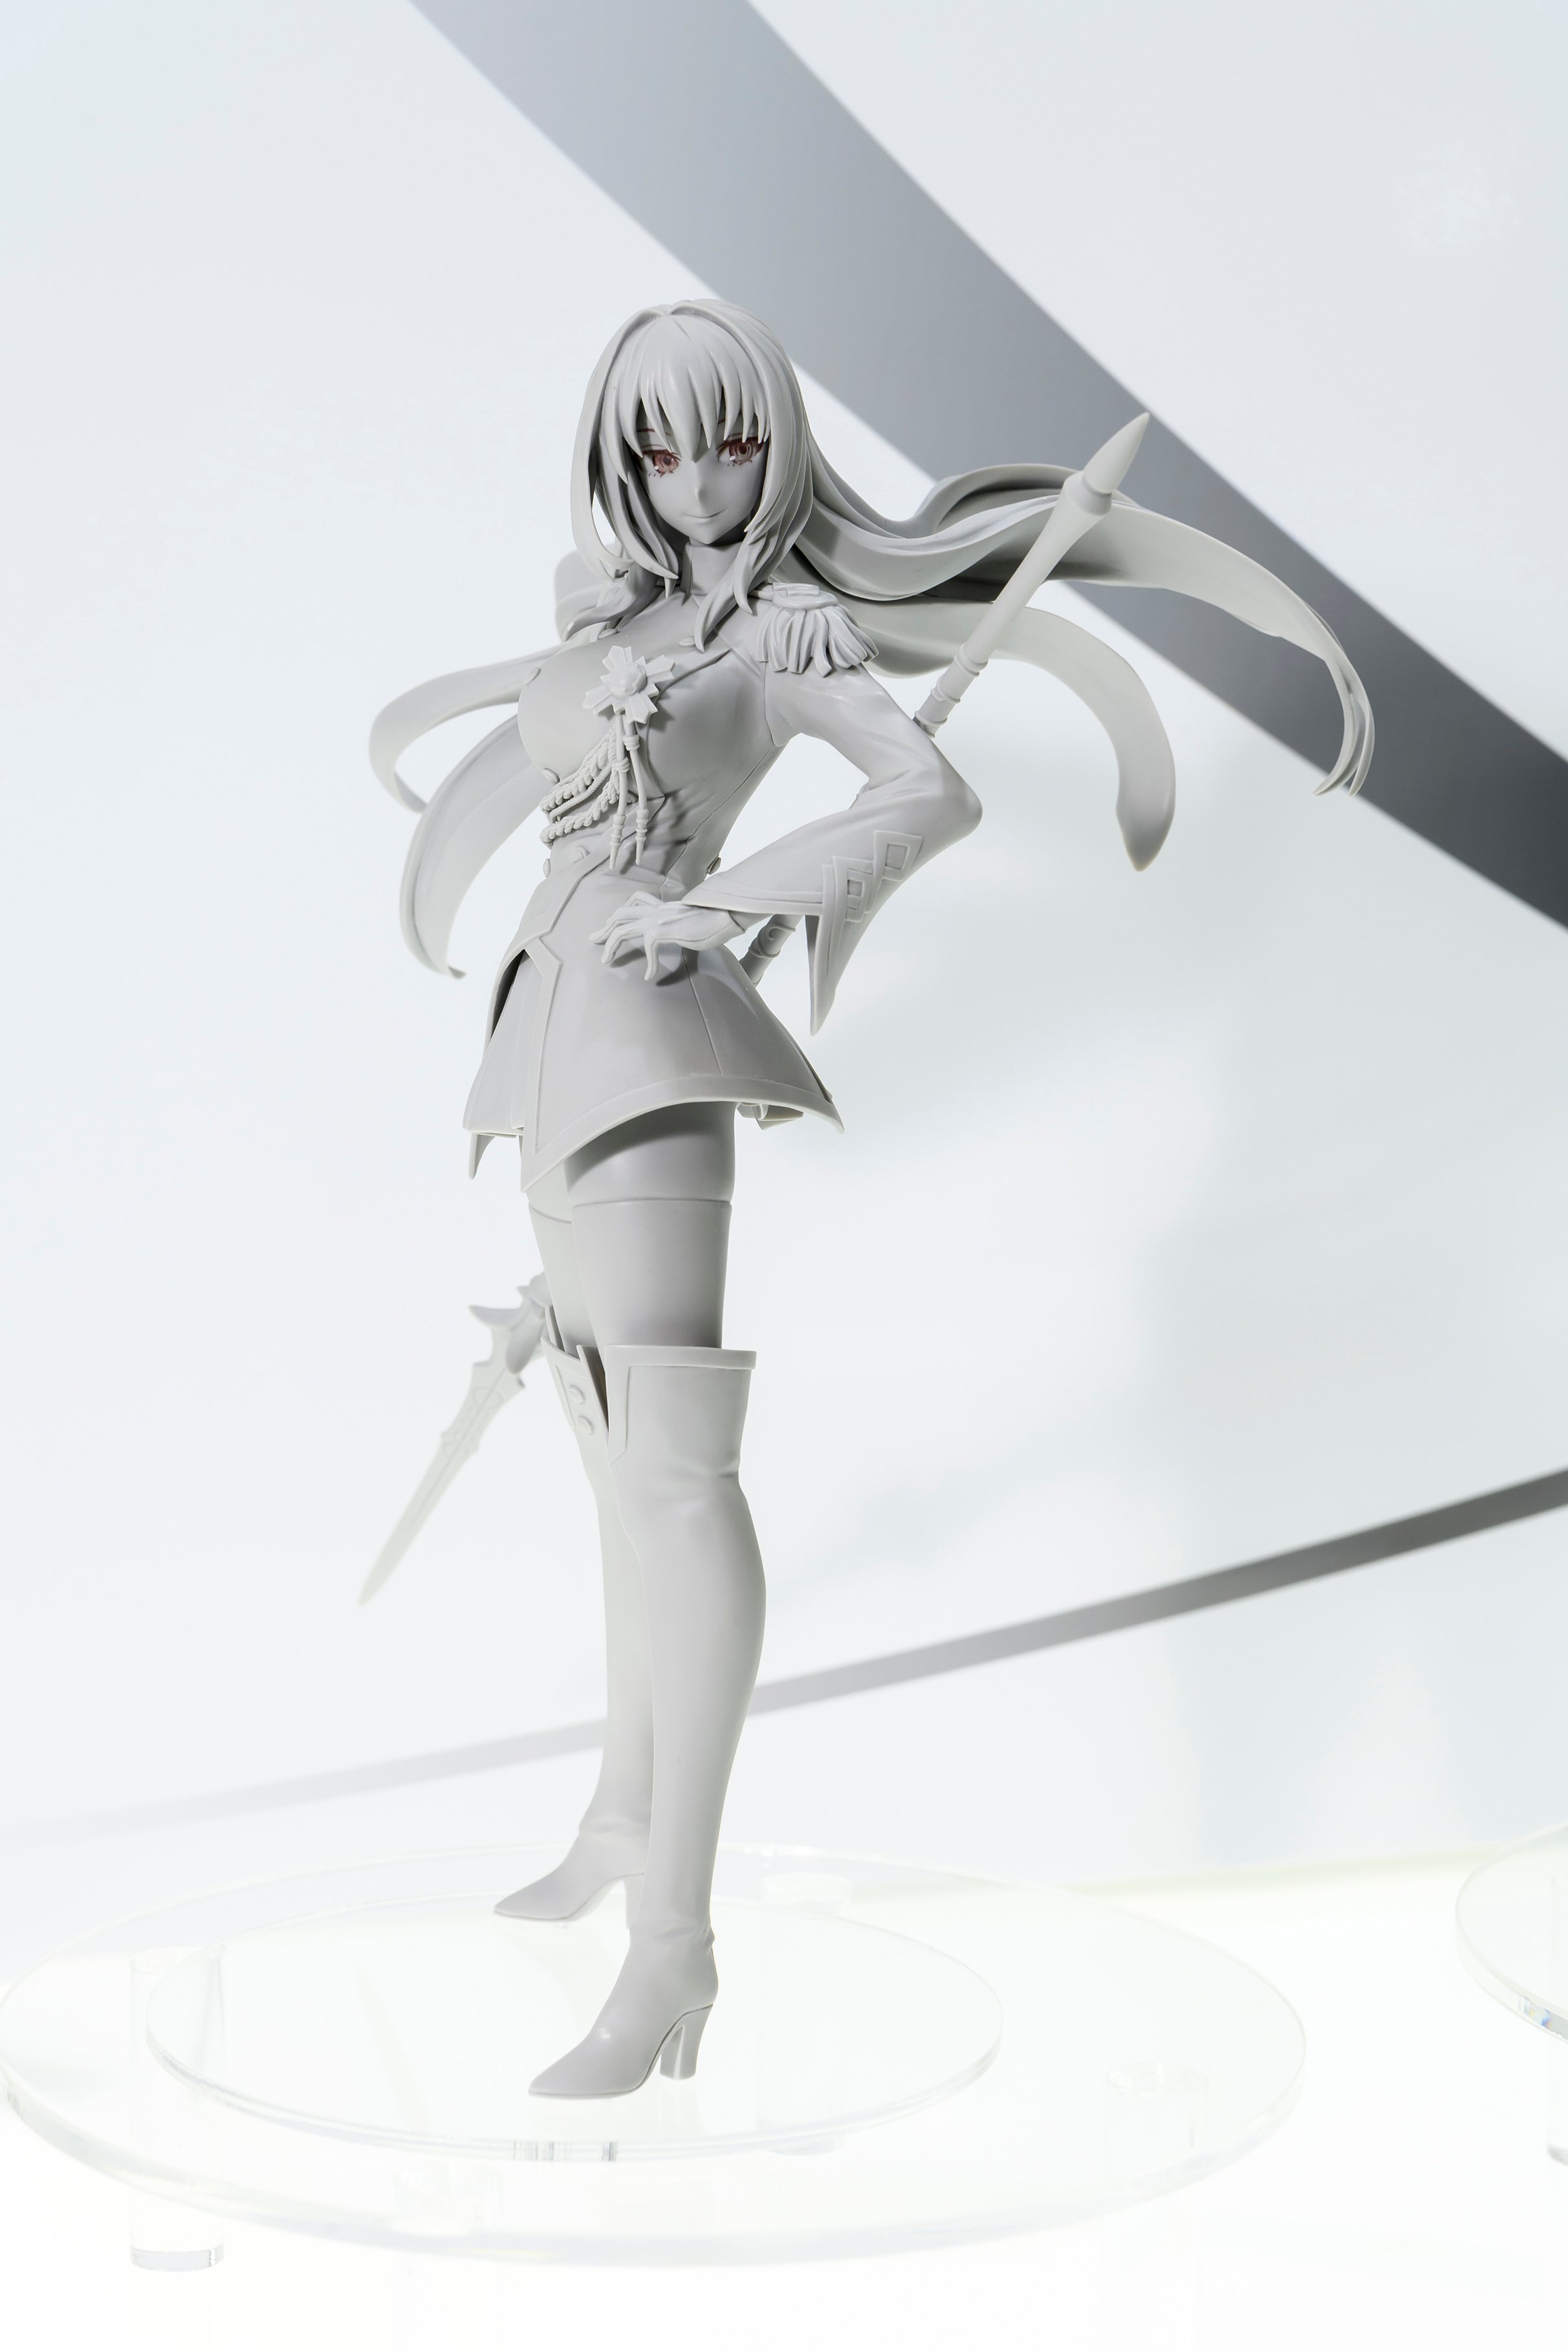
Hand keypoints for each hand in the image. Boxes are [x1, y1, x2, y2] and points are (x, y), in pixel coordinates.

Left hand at [589, 891, 743, 979]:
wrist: (724, 914)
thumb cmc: (713, 921)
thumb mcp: (689, 922)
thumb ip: (678, 925)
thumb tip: (678, 933)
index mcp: (662, 907)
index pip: (634, 902)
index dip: (619, 914)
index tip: (609, 925)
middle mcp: (656, 910)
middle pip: (621, 914)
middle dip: (605, 928)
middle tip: (594, 940)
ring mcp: (658, 919)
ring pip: (622, 928)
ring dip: (611, 945)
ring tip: (607, 961)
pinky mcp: (663, 930)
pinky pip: (648, 949)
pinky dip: (649, 965)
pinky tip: (649, 976)